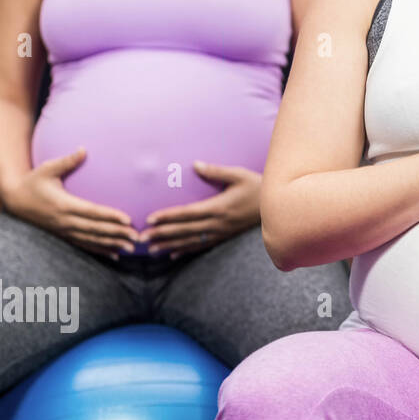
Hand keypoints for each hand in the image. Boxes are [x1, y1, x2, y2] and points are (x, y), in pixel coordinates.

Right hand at [3, 147, 138, 260]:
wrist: (15, 199)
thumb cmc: (33, 181)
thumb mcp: (47, 169)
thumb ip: (67, 161)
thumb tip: (83, 149)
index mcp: (64, 204)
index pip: (92, 212)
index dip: (110, 216)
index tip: (128, 220)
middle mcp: (65, 221)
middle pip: (95, 229)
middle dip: (117, 234)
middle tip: (137, 237)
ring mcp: (64, 230)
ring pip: (91, 240)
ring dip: (112, 245)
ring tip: (131, 248)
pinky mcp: (63, 235)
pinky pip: (84, 245)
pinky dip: (100, 250)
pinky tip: (115, 255)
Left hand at [138, 162, 260, 258]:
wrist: (277, 208)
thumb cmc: (257, 187)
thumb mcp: (239, 175)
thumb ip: (216, 171)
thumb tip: (196, 165)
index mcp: (218, 207)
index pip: (187, 213)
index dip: (168, 216)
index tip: (150, 219)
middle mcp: (217, 223)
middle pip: (184, 230)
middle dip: (161, 234)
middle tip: (141, 238)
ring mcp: (220, 232)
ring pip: (190, 241)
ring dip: (169, 245)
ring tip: (150, 250)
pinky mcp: (223, 237)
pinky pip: (201, 246)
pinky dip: (185, 250)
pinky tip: (171, 254)